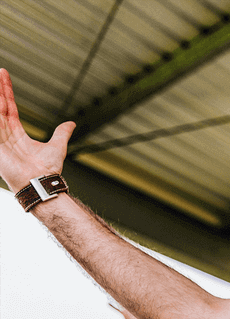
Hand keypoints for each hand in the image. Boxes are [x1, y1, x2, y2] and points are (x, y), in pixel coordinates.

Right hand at [0, 69, 74, 191]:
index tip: (4, 77)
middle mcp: (5, 137)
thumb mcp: (57, 146)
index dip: (7, 93)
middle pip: (0, 107)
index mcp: (17, 136)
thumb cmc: (48, 170)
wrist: (42, 183)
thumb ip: (62, 133)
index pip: (9, 109)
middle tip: (0, 72)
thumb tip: (71, 124)